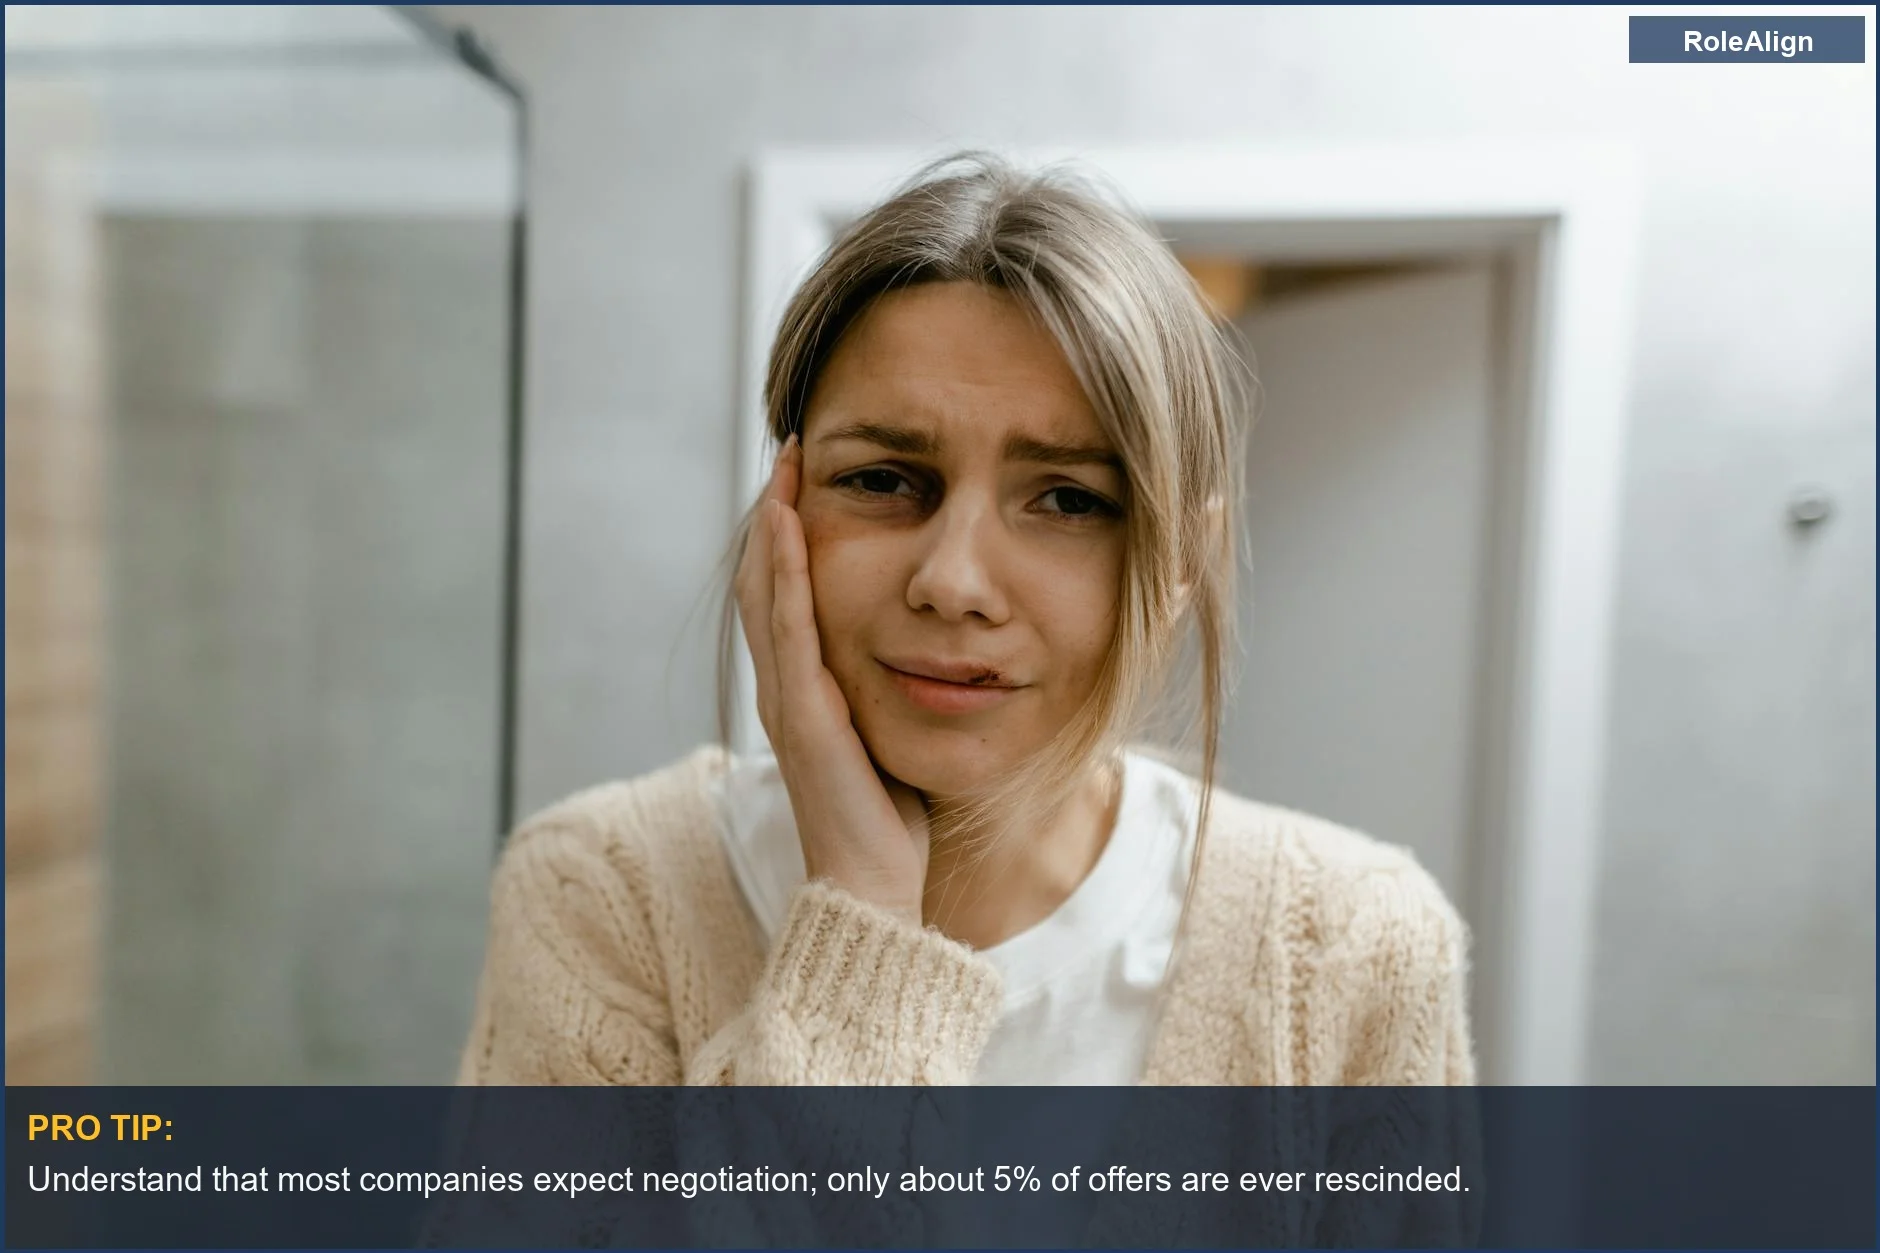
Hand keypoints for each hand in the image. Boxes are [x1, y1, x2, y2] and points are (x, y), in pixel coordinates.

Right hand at [734, 436, 930, 925]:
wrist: (874, 888)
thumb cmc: (892, 821)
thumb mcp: (894, 735)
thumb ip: (895, 692)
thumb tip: (936, 655)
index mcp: (804, 690)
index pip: (786, 593)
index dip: (791, 533)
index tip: (812, 477)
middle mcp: (784, 686)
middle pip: (764, 578)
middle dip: (776, 511)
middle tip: (792, 448)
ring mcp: (786, 697)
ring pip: (766, 589)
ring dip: (774, 522)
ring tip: (787, 465)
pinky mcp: (801, 712)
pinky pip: (787, 626)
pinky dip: (784, 569)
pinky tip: (790, 523)